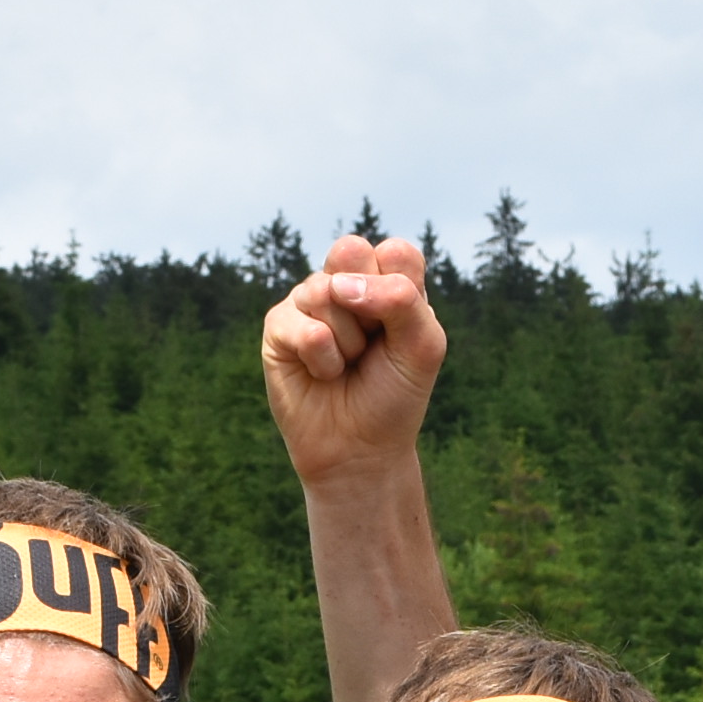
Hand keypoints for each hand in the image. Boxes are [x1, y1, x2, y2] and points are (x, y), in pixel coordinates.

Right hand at [262, 233, 445, 490]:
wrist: (360, 449)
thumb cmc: (394, 394)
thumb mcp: (423, 346)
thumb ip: (402, 299)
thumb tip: (338, 285)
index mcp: (384, 277)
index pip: (395, 252)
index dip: (402, 293)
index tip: (401, 333)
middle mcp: (344, 281)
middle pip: (350, 252)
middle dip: (370, 306)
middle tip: (372, 343)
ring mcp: (308, 300)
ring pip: (326, 293)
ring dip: (348, 343)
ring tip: (347, 364)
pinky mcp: (279, 326)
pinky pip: (306, 330)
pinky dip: (324, 362)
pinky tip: (322, 374)